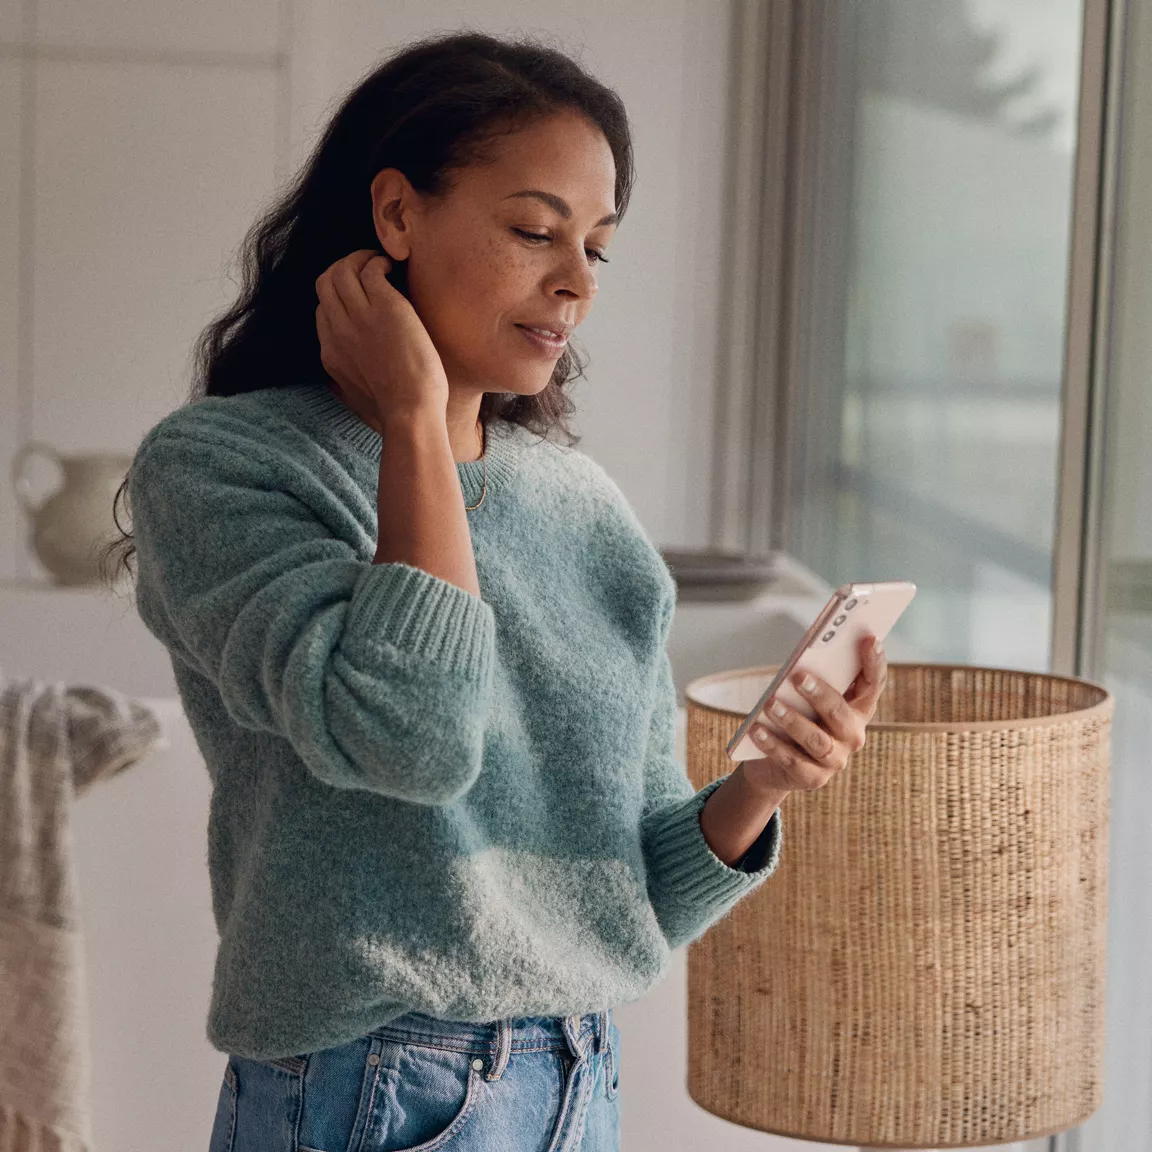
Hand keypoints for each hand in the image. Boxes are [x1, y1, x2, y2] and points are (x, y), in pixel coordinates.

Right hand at [314, 249, 449, 429]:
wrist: (410, 412)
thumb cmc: (395, 412)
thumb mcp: (357, 399)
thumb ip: (348, 383)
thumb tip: (348, 384)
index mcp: (330, 353)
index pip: (322, 310)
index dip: (338, 297)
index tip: (359, 295)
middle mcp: (338, 331)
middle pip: (324, 283)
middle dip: (343, 268)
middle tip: (366, 268)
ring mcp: (359, 317)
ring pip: (342, 270)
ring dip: (360, 259)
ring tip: (380, 262)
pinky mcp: (385, 307)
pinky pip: (370, 269)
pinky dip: (379, 262)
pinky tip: (393, 268)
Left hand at [741, 633, 888, 795]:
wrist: (774, 763)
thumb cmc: (795, 716)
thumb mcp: (805, 698)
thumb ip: (812, 678)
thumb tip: (802, 658)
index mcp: (858, 709)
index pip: (874, 684)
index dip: (875, 662)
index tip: (869, 638)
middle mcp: (852, 735)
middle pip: (840, 713)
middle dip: (820, 694)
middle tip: (799, 676)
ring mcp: (835, 760)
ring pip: (816, 740)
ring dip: (792, 720)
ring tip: (770, 704)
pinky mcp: (812, 778)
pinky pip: (792, 760)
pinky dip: (772, 744)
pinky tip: (756, 730)